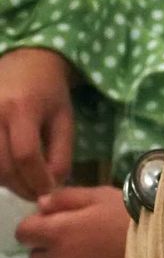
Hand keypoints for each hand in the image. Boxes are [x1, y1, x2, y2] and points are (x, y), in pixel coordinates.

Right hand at [0, 48, 75, 199]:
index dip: (37, 180)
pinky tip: (9, 171)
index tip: (49, 193)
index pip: (25, 154)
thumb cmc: (50, 93)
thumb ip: (61, 155)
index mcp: (21, 108)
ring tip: (24, 184)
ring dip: (6, 182)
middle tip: (37, 195)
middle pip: (2, 164)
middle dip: (21, 186)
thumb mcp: (65, 121)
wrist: (25, 62)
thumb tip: (51, 187)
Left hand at [14, 186, 129, 257]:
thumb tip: (41, 204)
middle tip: (72, 235)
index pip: (23, 232)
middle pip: (35, 254)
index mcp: (57, 231)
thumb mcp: (99, 196)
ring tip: (85, 252)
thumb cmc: (131, 217)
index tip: (55, 219)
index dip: (36, 224)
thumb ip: (66, 198)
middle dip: (46, 244)